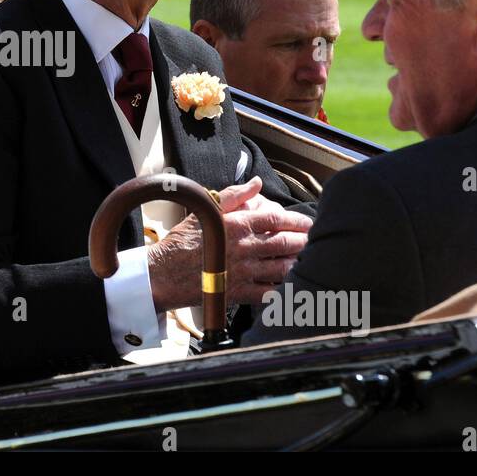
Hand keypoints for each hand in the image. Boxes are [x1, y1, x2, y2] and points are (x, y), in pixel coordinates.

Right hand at [146, 176, 311, 312]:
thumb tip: (255, 183)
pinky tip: (290, 286)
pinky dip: (282, 290)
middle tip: (313, 240)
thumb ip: (233, 195)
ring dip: (296, 263)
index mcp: (236, 225)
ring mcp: (242, 272)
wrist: (163, 274)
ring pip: (280, 268)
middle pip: (283, 243)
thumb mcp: (205, 211)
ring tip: (306, 260)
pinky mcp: (237, 293)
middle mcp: (243, 248)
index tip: (307, 222)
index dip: (295, 220)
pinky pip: (267, 293)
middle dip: (302, 241)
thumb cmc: (182, 242)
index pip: (275, 219)